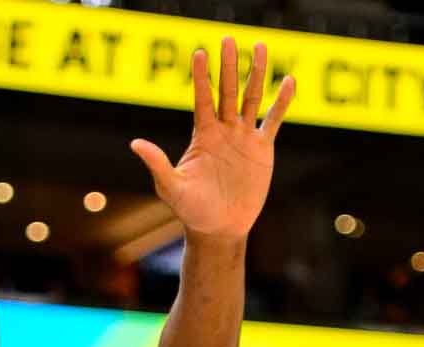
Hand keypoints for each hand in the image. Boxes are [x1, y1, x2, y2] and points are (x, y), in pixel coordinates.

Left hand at [131, 38, 293, 239]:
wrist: (218, 229)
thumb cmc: (191, 210)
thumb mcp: (171, 188)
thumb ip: (157, 164)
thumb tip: (134, 143)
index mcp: (202, 135)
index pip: (202, 99)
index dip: (202, 77)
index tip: (199, 53)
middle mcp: (223, 130)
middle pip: (227, 91)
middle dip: (228, 66)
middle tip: (228, 40)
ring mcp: (243, 137)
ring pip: (252, 98)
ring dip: (257, 74)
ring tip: (261, 47)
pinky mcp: (262, 149)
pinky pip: (272, 121)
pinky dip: (281, 103)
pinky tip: (289, 82)